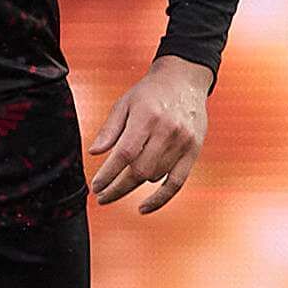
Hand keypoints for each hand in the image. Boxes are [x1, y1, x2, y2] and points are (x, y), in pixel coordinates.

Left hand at [86, 54, 211, 213]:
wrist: (185, 79)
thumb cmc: (149, 92)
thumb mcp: (124, 103)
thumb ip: (110, 129)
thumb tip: (94, 153)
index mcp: (147, 117)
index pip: (125, 153)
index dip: (108, 174)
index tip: (95, 187)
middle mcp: (167, 130)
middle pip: (139, 170)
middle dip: (117, 188)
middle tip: (101, 196)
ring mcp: (183, 142)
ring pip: (155, 176)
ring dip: (134, 185)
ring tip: (121, 184)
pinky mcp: (194, 151)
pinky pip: (176, 183)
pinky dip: (159, 199)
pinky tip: (143, 208)